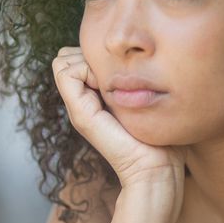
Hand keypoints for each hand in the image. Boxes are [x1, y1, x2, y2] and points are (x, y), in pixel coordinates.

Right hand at [52, 47, 184, 192]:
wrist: (156, 168)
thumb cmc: (160, 137)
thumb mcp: (143, 98)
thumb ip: (131, 81)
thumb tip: (130, 57)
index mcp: (94, 98)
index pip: (78, 56)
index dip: (96, 54)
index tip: (123, 70)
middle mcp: (82, 101)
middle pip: (67, 57)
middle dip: (89, 54)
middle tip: (117, 74)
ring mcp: (78, 108)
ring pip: (63, 61)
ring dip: (88, 60)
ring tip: (114, 80)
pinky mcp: (81, 113)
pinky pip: (66, 72)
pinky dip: (86, 67)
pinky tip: (109, 84)